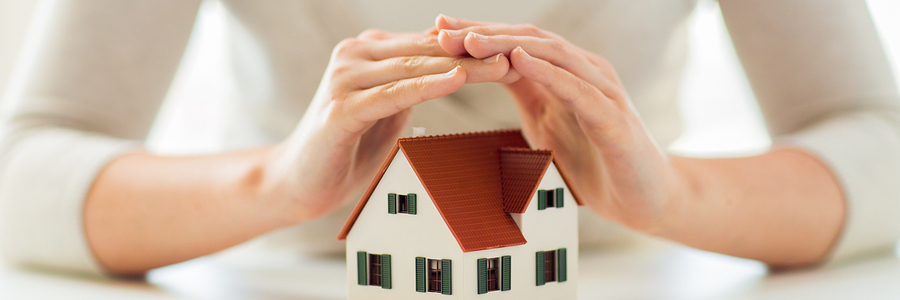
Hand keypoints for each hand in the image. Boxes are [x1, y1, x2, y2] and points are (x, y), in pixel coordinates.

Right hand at [262, 29, 509, 222]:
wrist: (298, 182)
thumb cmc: (349, 147)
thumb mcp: (388, 108)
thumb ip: (413, 84)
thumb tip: (456, 67)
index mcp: (368, 52)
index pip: (430, 44)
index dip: (472, 47)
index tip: (513, 51)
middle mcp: (354, 55)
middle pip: (427, 51)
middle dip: (475, 53)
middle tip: (519, 56)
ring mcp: (344, 80)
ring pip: (414, 68)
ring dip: (462, 67)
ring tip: (501, 66)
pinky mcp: (340, 109)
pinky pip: (392, 94)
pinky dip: (426, 87)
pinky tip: (456, 81)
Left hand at [435, 15, 685, 231]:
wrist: (647, 198)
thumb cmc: (596, 158)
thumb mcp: (547, 120)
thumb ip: (524, 91)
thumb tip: (484, 70)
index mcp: (566, 72)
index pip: (516, 43)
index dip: (478, 34)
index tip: (437, 29)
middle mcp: (585, 71)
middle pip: (529, 41)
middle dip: (483, 34)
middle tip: (441, 31)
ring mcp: (602, 91)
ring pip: (551, 56)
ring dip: (508, 46)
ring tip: (470, 40)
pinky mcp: (613, 118)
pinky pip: (577, 89)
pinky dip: (548, 72)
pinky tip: (520, 61)